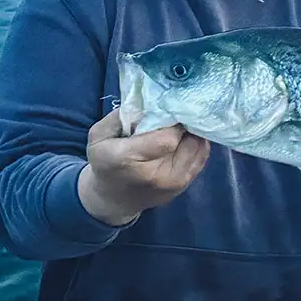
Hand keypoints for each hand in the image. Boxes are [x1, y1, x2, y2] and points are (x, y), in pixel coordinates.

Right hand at [78, 107, 210, 225]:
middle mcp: (155, 175)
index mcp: (128, 159)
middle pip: (187, 141)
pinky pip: (201, 157)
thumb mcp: (99, 135)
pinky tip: (185, 138)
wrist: (112, 199)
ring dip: (193, 133)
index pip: (167, 137)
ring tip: (182, 126)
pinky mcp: (183, 187)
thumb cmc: (104, 162)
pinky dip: (196, 144)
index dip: (173, 120)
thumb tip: (151, 100)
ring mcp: (173, 184)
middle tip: (178, 114)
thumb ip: (122, 115)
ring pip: (198, 148)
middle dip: (185, 125)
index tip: (170, 109)